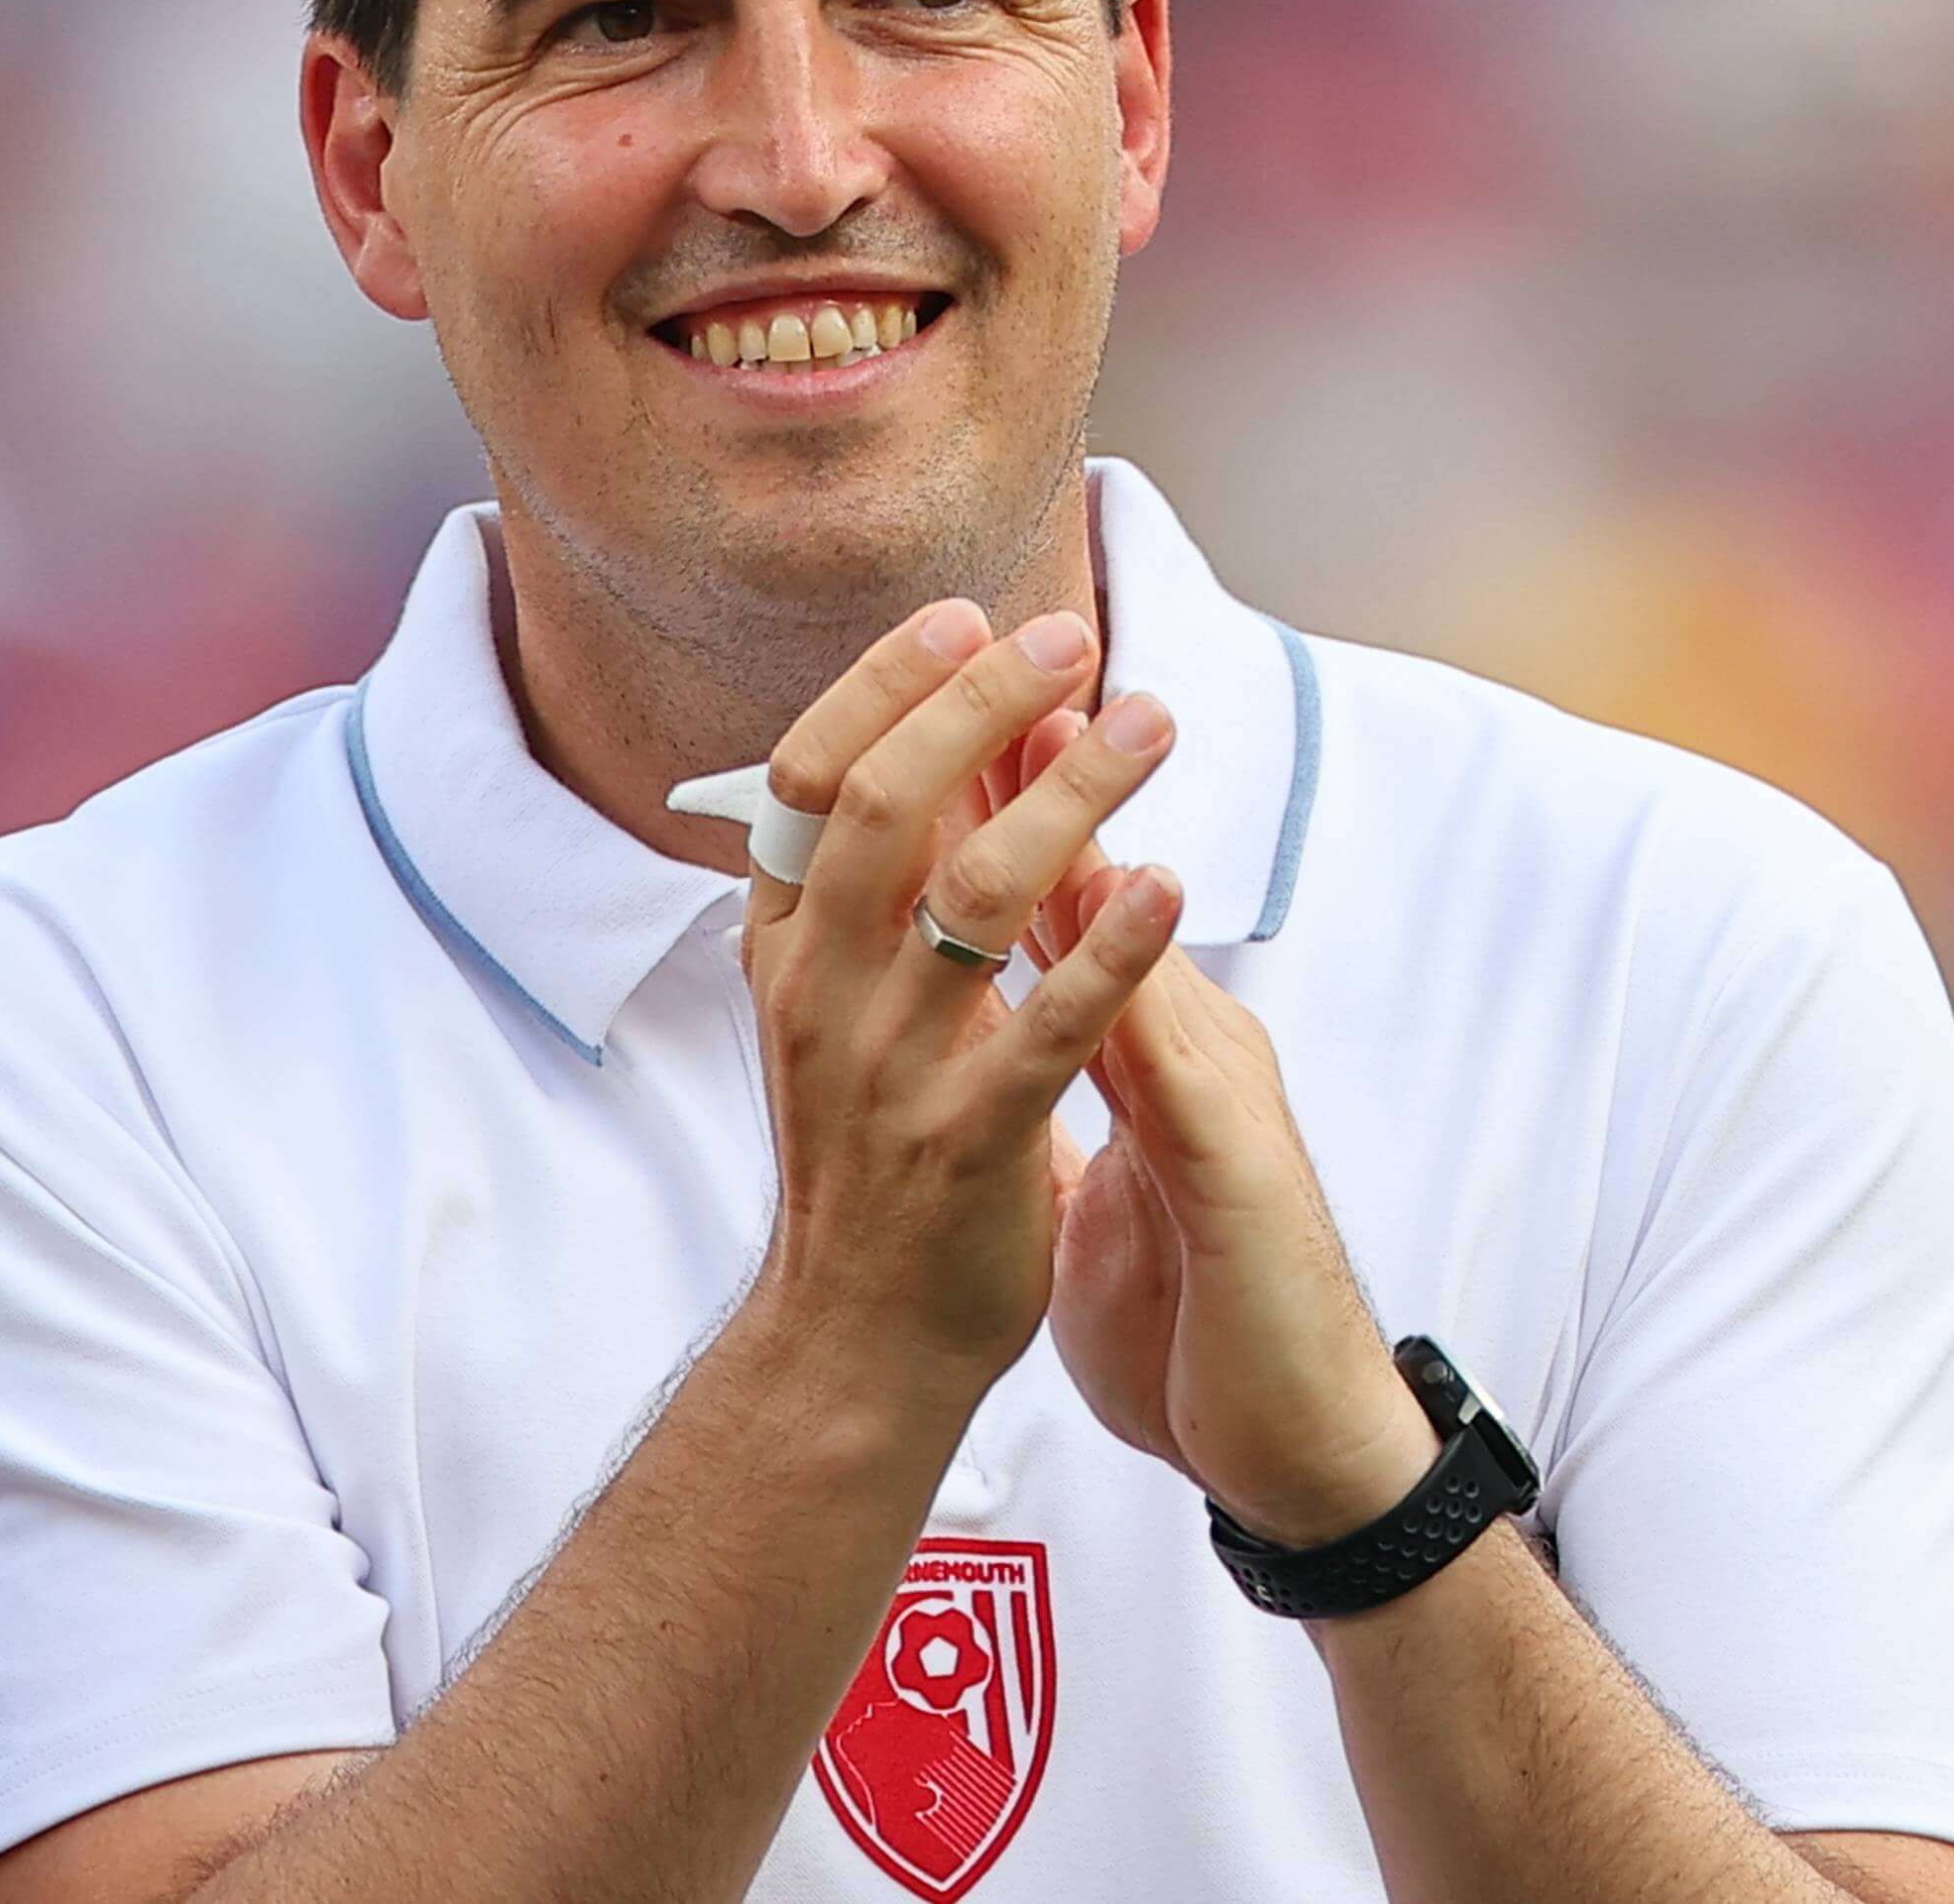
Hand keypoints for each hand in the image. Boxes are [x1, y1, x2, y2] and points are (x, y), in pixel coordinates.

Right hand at [734, 601, 1187, 1419]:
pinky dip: (1114, 947)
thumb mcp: (829, 1004)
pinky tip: (1170, 880)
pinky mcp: (971, 1144)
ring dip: (1072, 794)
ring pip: (972, 895)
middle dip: (981, 703)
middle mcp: (821, 994)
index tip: (965, 615)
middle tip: (1072, 639)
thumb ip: (867, 888)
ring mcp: (891, 1069)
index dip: (885, 685)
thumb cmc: (864, 1153)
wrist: (857, 1338)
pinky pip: (1049, 1028)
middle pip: (886, 804)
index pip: (810, 778)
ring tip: (1150, 724)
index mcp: (783, 948)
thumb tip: (926, 741)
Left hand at [999, 717, 1437, 1548]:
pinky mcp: (1242, 1175)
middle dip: (1033, 780)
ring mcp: (1224, 1103)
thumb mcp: (1122, 1169)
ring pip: (1147, 942)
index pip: (1061, 906)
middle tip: (977, 681)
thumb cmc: (1203, 1309)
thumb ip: (1079, 1074)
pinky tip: (1129, 911)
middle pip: (1102, 887)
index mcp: (1156, 1051)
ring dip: (1093, 839)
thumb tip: (1008, 1011)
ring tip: (1047, 742)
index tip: (927, 722)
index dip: (998, 810)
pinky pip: (1185, 1062)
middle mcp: (1194, 1051)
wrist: (1308, 1441)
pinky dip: (1143, 979)